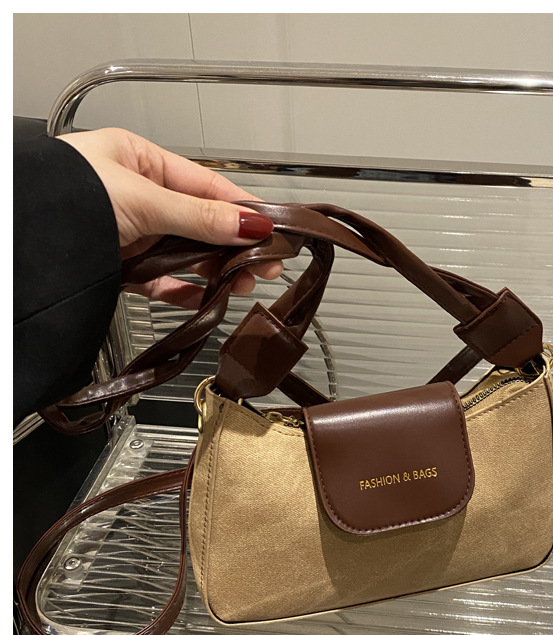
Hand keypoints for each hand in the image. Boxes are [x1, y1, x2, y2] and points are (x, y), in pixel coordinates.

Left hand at [58, 128, 280, 308]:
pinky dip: (184, 292)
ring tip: (244, 284)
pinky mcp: (120, 268)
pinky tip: (207, 299)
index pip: (205, 186)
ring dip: (215, 270)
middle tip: (267, 265)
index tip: (272, 229)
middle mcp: (137, 195)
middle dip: (234, 246)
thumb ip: (199, 218)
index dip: (241, 209)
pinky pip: (161, 281)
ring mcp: (129, 233)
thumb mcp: (142, 201)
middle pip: (200, 223)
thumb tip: (252, 224)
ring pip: (184, 254)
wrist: (16, 250)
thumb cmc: (63, 200)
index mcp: (139, 162)